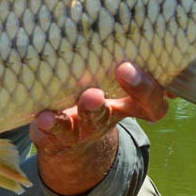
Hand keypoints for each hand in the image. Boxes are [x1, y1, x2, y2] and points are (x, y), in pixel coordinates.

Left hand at [30, 62, 168, 195]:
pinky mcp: (51, 138)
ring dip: (69, 120)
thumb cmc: (96, 103)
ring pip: (77, 127)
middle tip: (95, 95)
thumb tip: (153, 49)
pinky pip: (49, 134)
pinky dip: (45, 126)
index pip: (150, 104)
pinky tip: (42, 118)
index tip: (127, 68)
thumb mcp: (116, 89)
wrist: (70, 146)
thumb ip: (129, 74)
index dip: (143, 90)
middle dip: (100, 106)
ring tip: (60, 111)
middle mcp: (103, 120)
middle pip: (107, 116)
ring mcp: (77, 132)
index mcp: (125, 106)